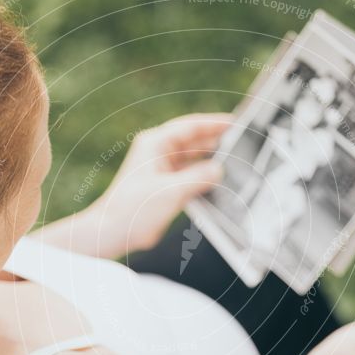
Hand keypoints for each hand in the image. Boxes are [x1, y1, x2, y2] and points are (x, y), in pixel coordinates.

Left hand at [93, 113, 229, 252]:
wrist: (112, 232)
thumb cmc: (132, 209)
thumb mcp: (171, 191)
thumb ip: (198, 178)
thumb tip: (219, 170)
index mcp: (155, 144)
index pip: (190, 126)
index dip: (214, 123)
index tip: (235, 123)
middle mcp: (158, 153)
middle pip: (193, 141)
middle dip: (216, 142)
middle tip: (241, 144)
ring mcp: (161, 169)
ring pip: (193, 159)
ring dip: (210, 161)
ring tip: (235, 163)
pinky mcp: (164, 186)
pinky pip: (189, 176)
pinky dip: (203, 178)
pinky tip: (218, 183)